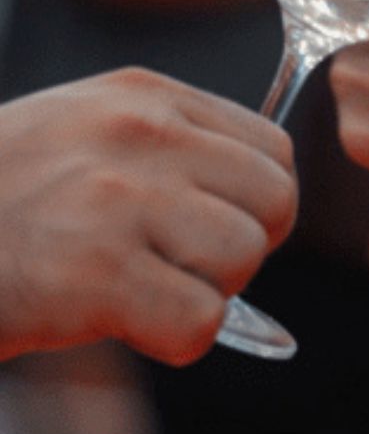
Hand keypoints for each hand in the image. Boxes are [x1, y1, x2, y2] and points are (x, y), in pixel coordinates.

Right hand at [0, 68, 296, 365]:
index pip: (275, 148)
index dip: (258, 200)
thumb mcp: (90, 129)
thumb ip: (179, 145)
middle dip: (244, 245)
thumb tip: (265, 196)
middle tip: (184, 262)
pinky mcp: (96, 272)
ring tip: (148, 285)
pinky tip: (125, 321)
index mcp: (148, 94)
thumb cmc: (6, 196)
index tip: (218, 223)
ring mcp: (120, 198)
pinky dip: (176, 338)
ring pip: (247, 255)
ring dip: (209, 290)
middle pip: (276, 200)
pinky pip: (201, 320)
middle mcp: (143, 133)